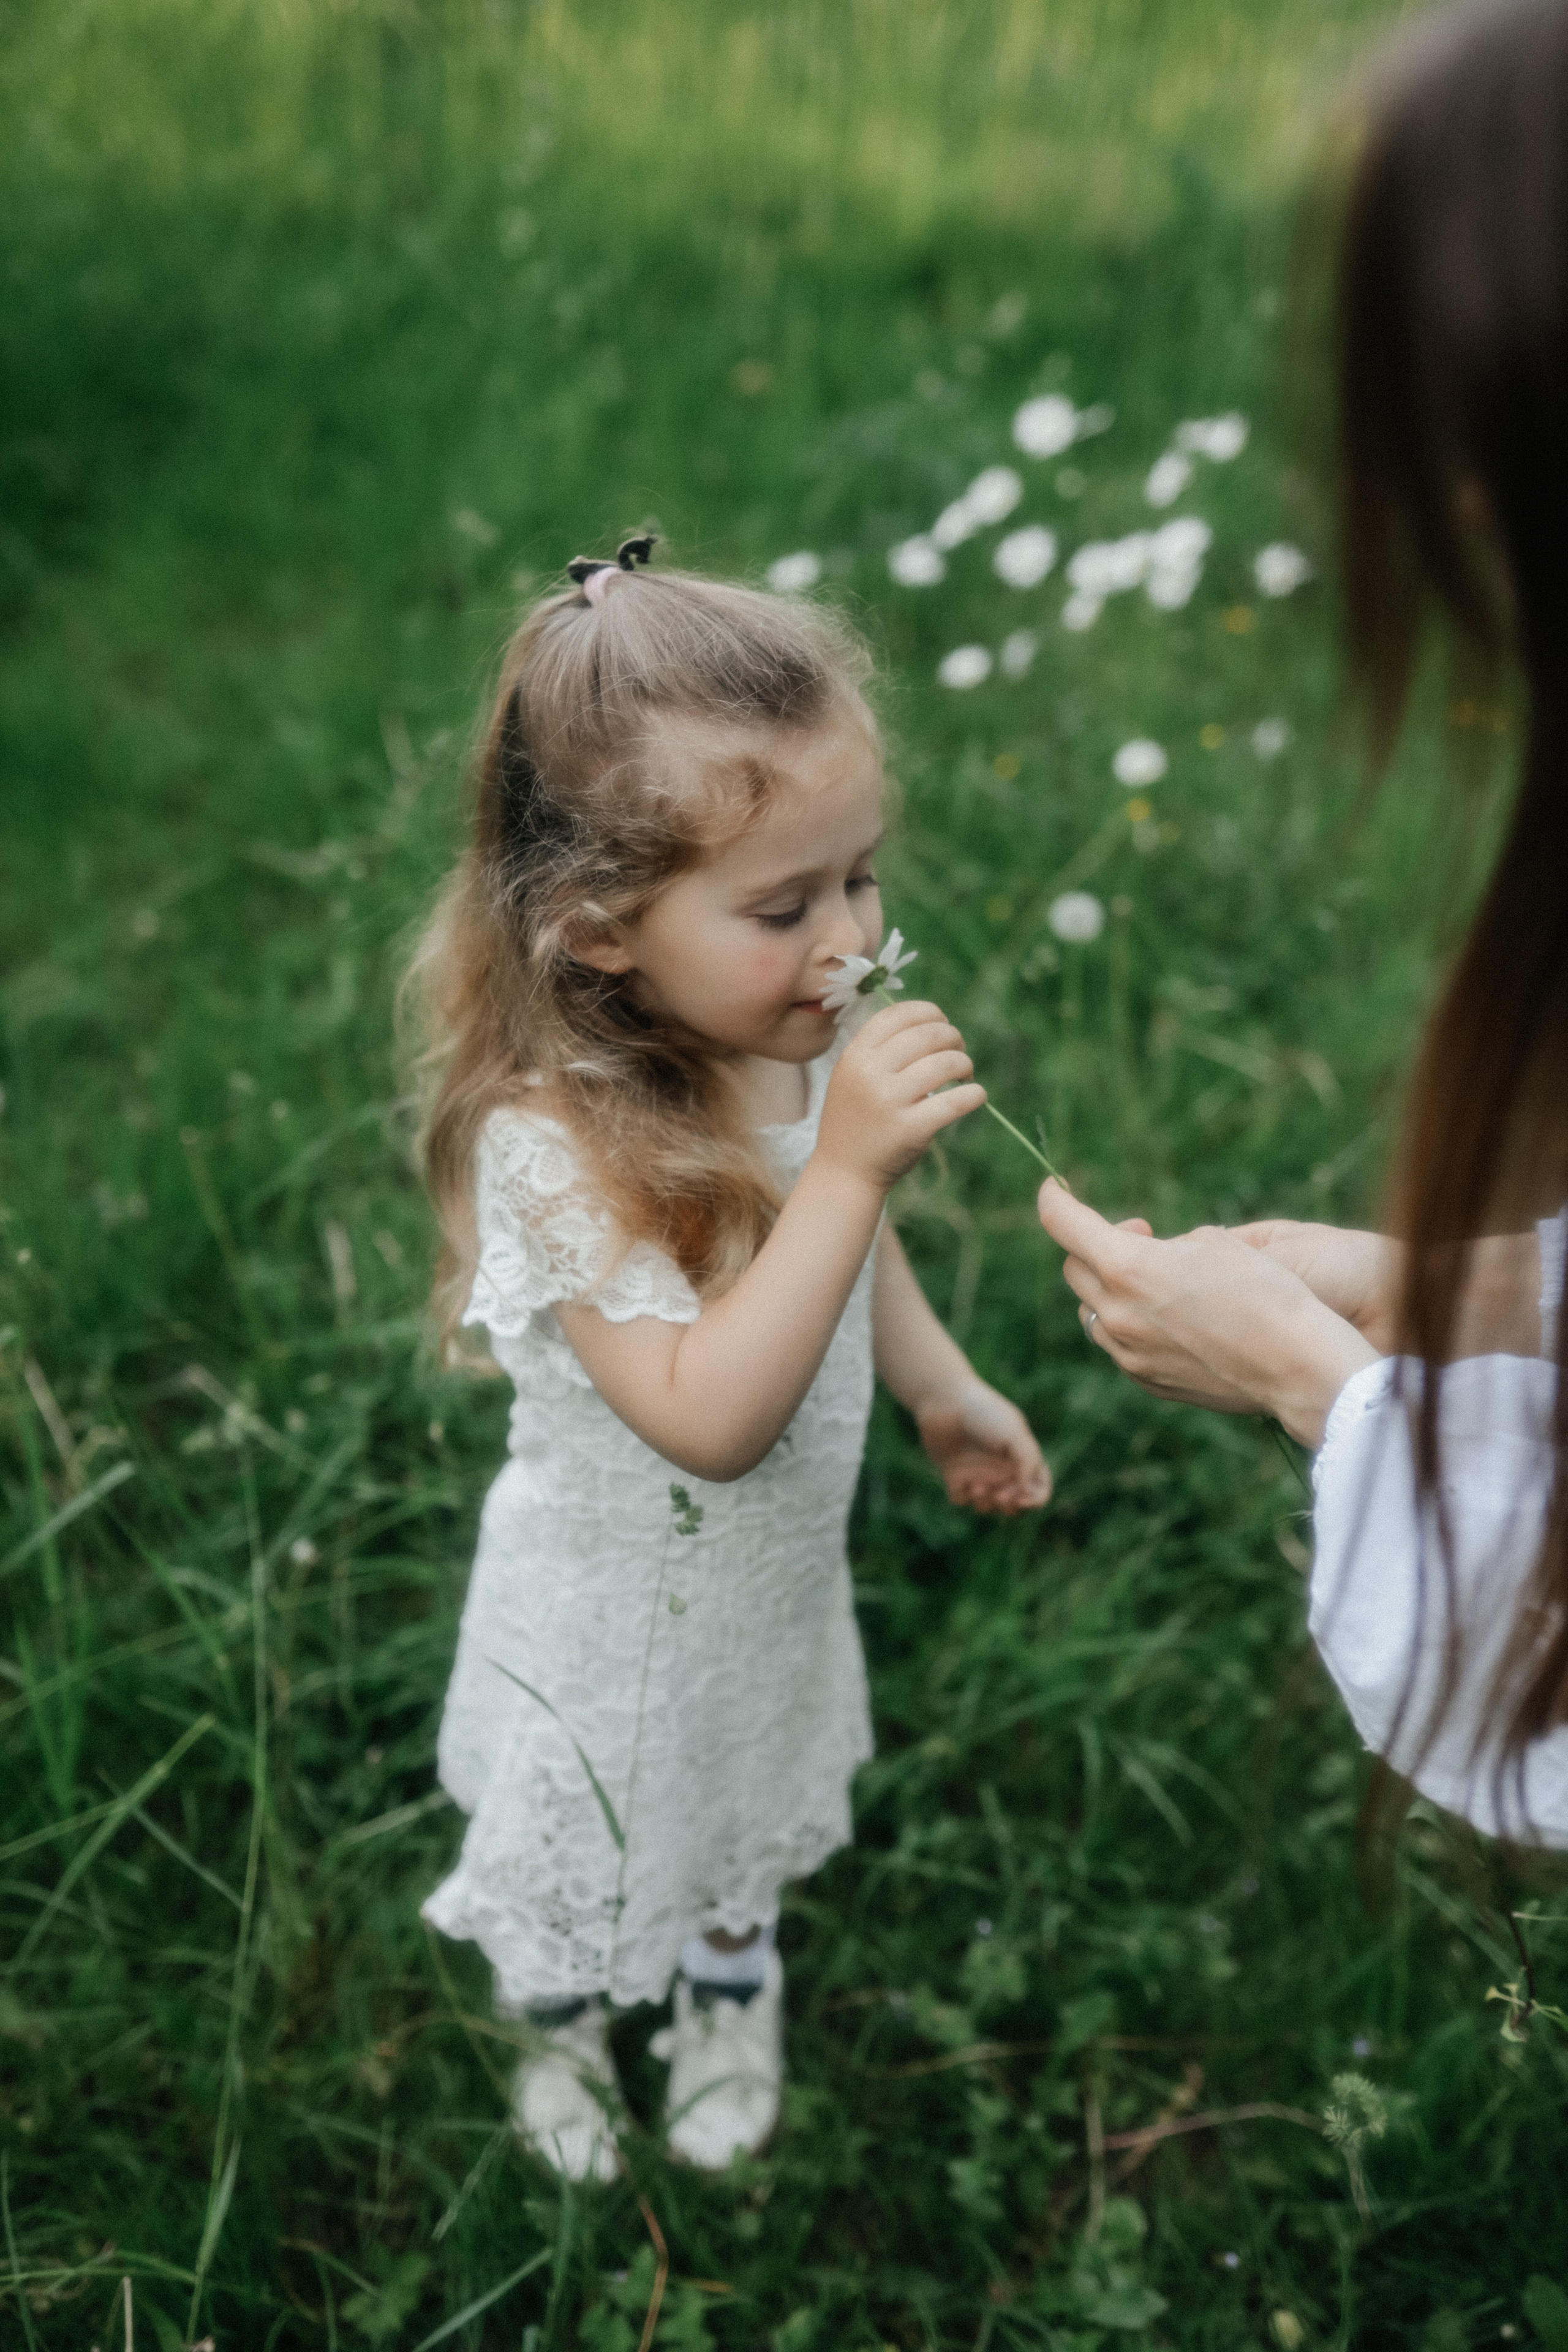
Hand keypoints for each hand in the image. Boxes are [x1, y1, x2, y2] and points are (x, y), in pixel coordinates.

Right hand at [816, 1001, 984, 1191]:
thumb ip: (880, 1049)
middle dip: (953, 1037)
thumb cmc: (857, 1120)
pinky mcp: (911, 1129)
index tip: (942, 1023)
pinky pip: (956, 1101)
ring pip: (946, 1063)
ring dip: (965, 1064)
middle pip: (928, 1034)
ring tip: (964, 1075)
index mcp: (855, 1056)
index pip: (898, 1014)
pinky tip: (975, 1095)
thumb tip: (931, 1022)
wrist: (844, 1172)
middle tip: (958, 1051)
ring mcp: (889, 1101)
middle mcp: (869, 1074)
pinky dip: (974, 1094)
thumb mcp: (852, 1076)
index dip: (929, 1012)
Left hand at [914, 1378, 1051, 1513]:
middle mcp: (1001, 1469)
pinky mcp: (954, 1475)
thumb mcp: (1015, 1434)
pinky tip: (958, 1480)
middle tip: (998, 1496)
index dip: (1035, 1500)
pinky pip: (961, 1500)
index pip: (1039, 1489)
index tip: (1021, 1499)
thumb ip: (1029, 1463)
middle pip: (1014, 1505)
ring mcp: (978, 1473)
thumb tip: (1026, 1491)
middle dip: (1009, 1506)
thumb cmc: (984, 1413)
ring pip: (987, 1506)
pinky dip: (962, 1496)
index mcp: (1022, 1458)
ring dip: (984, 1503)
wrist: (945, 1402)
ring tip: (975, 1486)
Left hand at [1037, 1181, 1380, 1446]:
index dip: (1054, 1199)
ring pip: (1093, 1313)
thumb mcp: (1215, 1243)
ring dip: (1110, 1289)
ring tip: (1158, 1281)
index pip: (1064, 1224)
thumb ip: (1166, 1245)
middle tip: (1141, 1234)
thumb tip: (1151, 1256)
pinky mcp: (1147, 1380)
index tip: (1055, 1189)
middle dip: (1095, 1246)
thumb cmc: (1267, 1292)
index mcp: (1128, 1267)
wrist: (1297, 1365)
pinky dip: (1130, 1325)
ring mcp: (1129, 1354)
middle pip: (1075, 1271)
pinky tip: (1171, 1319)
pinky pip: (1119, 1346)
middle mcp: (1118, 1314)